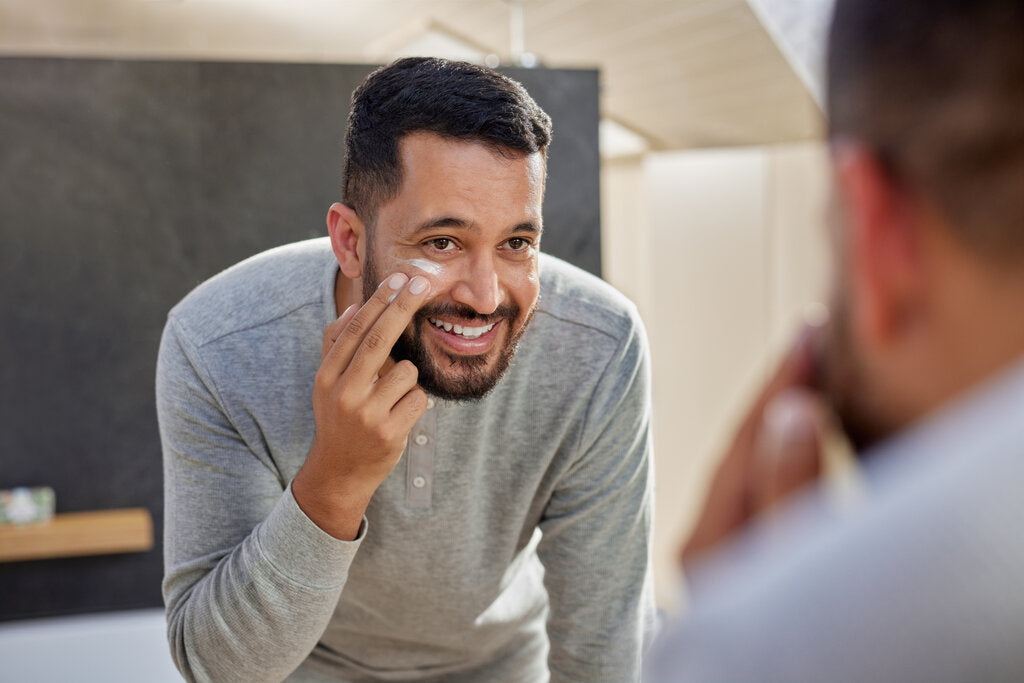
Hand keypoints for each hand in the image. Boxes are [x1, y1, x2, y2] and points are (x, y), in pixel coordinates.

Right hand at [292, 272, 431, 539]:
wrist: (339, 473)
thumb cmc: (339, 418)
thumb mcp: (328, 383)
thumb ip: (336, 345)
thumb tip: (354, 305)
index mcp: (327, 376)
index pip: (354, 330)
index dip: (378, 302)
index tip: (397, 278)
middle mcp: (344, 393)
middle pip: (378, 341)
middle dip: (402, 307)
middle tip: (423, 283)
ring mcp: (367, 415)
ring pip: (406, 372)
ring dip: (408, 378)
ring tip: (392, 398)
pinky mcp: (389, 433)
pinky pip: (419, 398)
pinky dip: (416, 402)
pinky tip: (400, 415)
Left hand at [679, 325, 830, 565]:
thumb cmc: (802, 659)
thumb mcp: (797, 564)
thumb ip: (790, 490)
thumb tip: (791, 410)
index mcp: (708, 541)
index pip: (743, 441)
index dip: (779, 384)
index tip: (809, 331)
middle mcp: (709, 544)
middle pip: (743, 449)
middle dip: (780, 391)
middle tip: (812, 334)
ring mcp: (728, 558)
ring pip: (756, 469)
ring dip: (786, 419)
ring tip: (813, 371)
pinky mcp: (751, 570)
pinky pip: (769, 491)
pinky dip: (792, 455)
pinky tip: (810, 437)